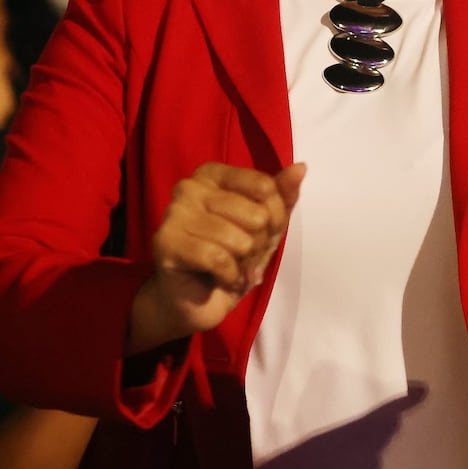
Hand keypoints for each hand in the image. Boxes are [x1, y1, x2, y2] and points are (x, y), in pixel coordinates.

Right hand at [127, 161, 305, 353]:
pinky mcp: (166, 243)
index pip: (265, 187)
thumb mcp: (265, 225)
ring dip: (243, 263)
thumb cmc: (230, 256)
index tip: (261, 232)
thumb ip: (282, 195)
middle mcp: (190, 186)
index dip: (275, 218)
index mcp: (213, 174)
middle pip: (256, 215)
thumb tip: (301, 167)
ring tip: (231, 268)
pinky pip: (218, 259)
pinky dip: (229, 276)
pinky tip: (221, 278)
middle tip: (241, 256)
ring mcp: (175, 213)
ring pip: (238, 240)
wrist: (194, 301)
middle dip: (258, 245)